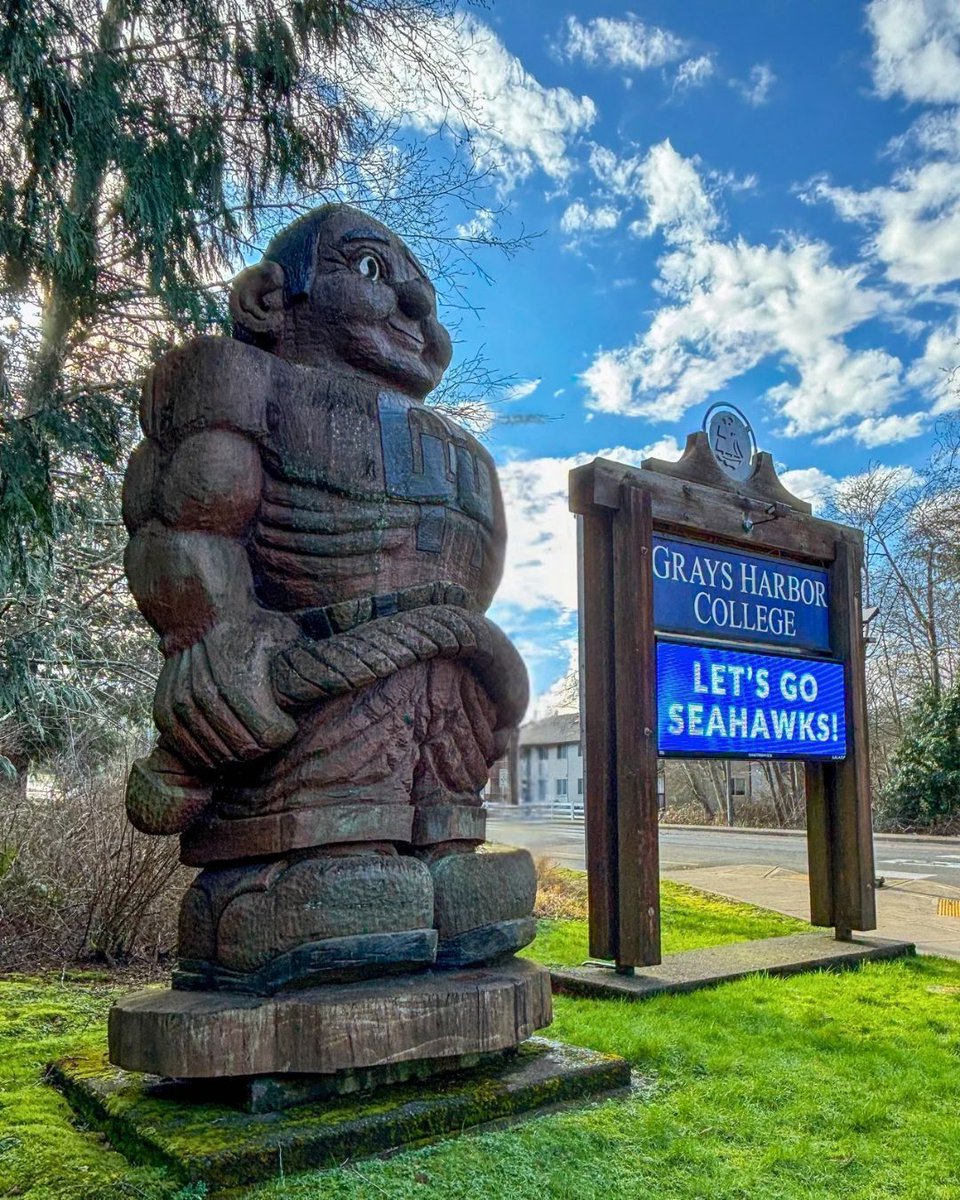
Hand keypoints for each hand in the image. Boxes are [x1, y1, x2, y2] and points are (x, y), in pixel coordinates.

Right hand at [154, 609, 298, 770]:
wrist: (202, 615)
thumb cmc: (254, 629)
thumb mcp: (290, 639)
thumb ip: (314, 664)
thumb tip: (362, 671)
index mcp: (241, 680)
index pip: (268, 737)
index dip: (282, 733)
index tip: (285, 723)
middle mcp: (207, 694)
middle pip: (242, 750)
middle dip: (260, 748)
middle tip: (268, 734)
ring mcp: (182, 704)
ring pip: (215, 756)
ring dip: (235, 754)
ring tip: (247, 736)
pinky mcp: (164, 711)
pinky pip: (188, 751)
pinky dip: (208, 754)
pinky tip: (224, 743)